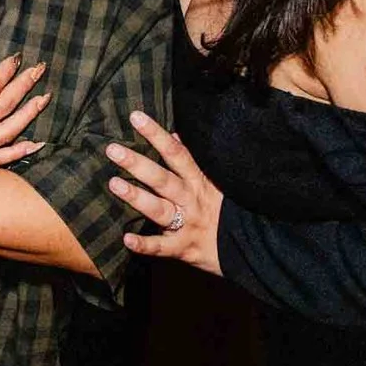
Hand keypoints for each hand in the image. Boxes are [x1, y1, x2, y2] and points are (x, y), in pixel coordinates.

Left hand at [107, 112, 221, 274]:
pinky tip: (126, 239)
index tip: (136, 117)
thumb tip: (175, 135)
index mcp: (199, 181)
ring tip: (114, 184)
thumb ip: (194, 160)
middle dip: (137, 163)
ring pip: (159, 209)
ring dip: (137, 197)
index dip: (156, 134)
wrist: (252, 247)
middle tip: (113, 150)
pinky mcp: (184, 248)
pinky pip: (162, 247)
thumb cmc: (226, 211)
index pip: (176, 153)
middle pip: (162, 178)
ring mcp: (187, 224)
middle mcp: (191, 200)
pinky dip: (145, 245)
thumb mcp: (216, 182)